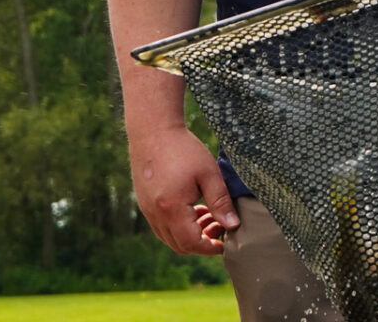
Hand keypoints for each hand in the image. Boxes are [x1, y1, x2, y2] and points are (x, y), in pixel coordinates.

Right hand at [128, 121, 237, 254]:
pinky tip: (192, 208)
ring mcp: (147, 210)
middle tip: (218, 226)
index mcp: (172, 209)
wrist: (153, 131)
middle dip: (201, 243)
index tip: (225, 243)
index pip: (191, 244)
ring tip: (207, 214)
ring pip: (169, 237)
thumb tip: (232, 226)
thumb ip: (221, 202)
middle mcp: (156, 214)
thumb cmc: (183, 149)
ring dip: (189, 235)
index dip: (209, 248)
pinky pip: (161, 226)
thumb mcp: (209, 173)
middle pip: (179, 245)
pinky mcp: (145, 203)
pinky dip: (177, 226)